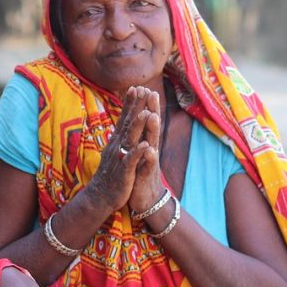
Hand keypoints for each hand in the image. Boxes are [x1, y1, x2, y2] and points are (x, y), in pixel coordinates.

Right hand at [86, 86, 153, 213]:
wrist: (100, 197)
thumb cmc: (111, 173)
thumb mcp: (115, 151)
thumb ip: (120, 136)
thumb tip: (123, 122)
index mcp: (117, 141)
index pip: (125, 119)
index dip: (130, 103)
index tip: (136, 87)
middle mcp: (117, 146)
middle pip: (128, 123)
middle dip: (136, 107)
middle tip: (143, 90)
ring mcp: (120, 158)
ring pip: (130, 139)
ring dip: (138, 126)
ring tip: (146, 113)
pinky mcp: (124, 173)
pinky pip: (131, 161)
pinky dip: (138, 153)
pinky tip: (146, 145)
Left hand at [128, 88, 166, 212]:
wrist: (146, 199)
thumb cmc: (139, 173)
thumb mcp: (136, 152)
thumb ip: (137, 136)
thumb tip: (134, 119)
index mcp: (143, 142)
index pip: (143, 120)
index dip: (141, 105)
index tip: (139, 87)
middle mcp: (149, 148)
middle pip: (151, 126)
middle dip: (151, 110)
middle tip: (152, 93)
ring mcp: (149, 161)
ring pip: (152, 142)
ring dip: (153, 130)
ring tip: (152, 116)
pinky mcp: (146, 175)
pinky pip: (148, 165)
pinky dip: (149, 157)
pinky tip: (150, 150)